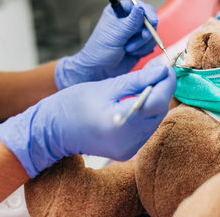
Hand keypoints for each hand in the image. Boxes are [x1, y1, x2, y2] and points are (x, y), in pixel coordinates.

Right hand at [0, 65, 175, 177]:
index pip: (157, 101)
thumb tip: (163, 70)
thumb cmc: (74, 104)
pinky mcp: (127, 152)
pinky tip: (139, 101)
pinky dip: (147, 113)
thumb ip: (138, 79)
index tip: (167, 68)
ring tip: (148, 84)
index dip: (167, 83)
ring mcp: (128, 149)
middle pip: (158, 112)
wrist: (52, 131)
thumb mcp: (107, 86)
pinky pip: (146, 129)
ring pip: (154, 120)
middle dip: (162, 91)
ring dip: (156, 101)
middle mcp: (127, 141)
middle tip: (159, 72)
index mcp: (120, 122)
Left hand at [55, 0, 158, 89]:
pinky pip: (151, 44)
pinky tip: (132, 53)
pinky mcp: (140, 44)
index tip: (152, 22)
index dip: (147, 13)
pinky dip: (144, 50)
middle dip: (145, 32)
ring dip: (143, 43)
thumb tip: (140, 7)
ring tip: (128, 49)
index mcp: (119, 12)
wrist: (99, 70)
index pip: (138, 5)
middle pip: (149, 19)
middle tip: (139, 39)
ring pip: (152, 33)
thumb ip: (131, 22)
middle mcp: (128, 20)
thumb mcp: (116, 34)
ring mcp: (135, 33)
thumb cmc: (100, 50)